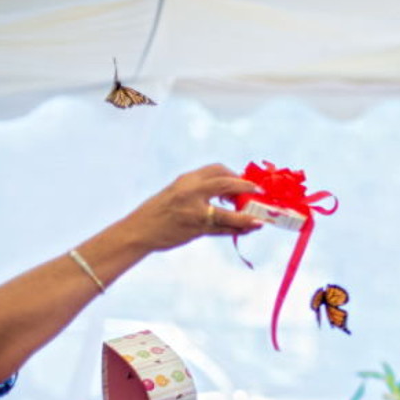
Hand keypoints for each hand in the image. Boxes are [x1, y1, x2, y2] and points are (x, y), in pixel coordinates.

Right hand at [129, 163, 262, 250]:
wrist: (139, 230)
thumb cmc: (159, 212)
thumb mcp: (177, 192)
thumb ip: (199, 190)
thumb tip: (228, 193)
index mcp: (187, 180)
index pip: (217, 169)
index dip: (235, 175)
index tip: (245, 182)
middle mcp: (191, 192)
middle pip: (226, 184)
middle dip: (246, 187)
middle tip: (258, 193)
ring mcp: (194, 211)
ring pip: (227, 213)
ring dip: (246, 217)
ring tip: (259, 220)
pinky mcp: (195, 229)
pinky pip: (222, 229)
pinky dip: (237, 230)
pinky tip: (248, 229)